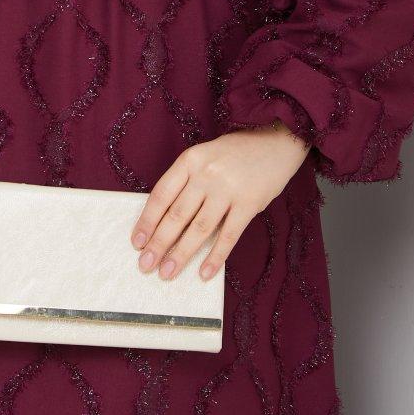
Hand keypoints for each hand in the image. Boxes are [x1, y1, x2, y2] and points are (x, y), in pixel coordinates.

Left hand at [129, 122, 311, 282]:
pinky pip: (228, 236)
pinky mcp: (249, 203)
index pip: (162, 194)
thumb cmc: (236, 152)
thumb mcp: (205, 156)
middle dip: (159, 243)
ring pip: (199, 229)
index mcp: (190, 160)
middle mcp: (206, 174)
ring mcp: (228, 189)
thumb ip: (188, 182)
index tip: (137, 242)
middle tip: (146, 265)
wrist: (276, 141)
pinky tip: (204, 273)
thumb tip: (166, 220)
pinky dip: (215, 257)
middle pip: (177, 214)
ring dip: (181, 254)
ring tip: (167, 272)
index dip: (147, 220)